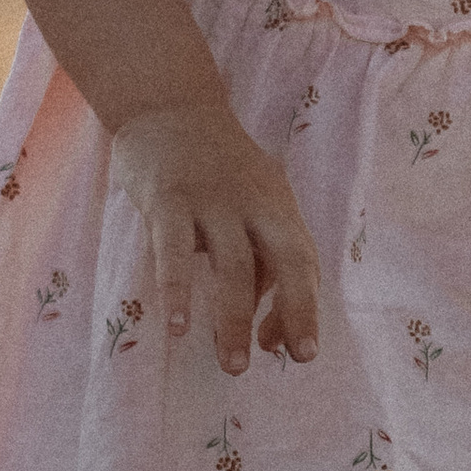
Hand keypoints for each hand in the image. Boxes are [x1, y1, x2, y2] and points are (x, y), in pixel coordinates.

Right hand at [110, 101, 320, 373]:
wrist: (168, 105)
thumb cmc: (213, 170)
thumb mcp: (247, 206)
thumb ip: (258, 261)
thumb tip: (264, 331)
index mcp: (278, 205)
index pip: (302, 262)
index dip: (302, 307)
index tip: (295, 351)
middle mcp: (254, 201)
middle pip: (286, 259)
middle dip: (295, 311)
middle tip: (294, 360)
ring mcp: (212, 198)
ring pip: (232, 265)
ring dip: (234, 319)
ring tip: (233, 365)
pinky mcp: (168, 198)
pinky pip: (173, 251)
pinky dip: (177, 290)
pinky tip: (177, 327)